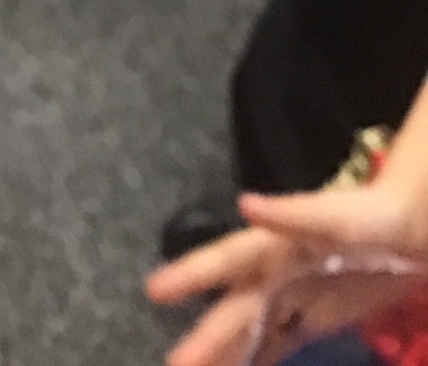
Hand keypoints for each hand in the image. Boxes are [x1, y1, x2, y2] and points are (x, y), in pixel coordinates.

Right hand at [147, 186, 427, 365]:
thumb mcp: (336, 218)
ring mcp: (293, 297)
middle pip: (234, 312)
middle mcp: (274, 274)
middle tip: (172, 364)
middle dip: (204, 339)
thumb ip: (293, 214)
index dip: (190, 274)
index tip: (152, 290)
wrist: (408, 232)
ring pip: (250, 331)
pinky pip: (279, 343)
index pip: (224, 261)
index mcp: (274, 248)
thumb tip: (245, 203)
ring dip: (224, 353)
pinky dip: (256, 358)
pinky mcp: (314, 318)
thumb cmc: (369, 217)